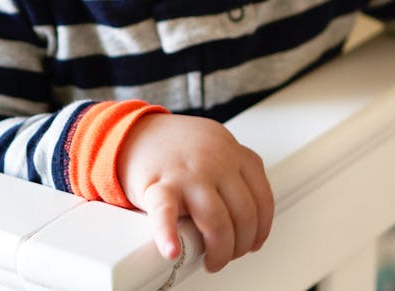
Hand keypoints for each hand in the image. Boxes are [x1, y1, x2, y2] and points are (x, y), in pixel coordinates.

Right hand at [116, 114, 272, 272]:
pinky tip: (172, 250)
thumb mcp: (215, 145)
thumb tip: (251, 214)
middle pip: (244, 214)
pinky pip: (165, 215)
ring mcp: (187, 174)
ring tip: (212, 261)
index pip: (262, 197)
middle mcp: (215, 161)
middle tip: (230, 254)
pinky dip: (168, 236)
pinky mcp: (158, 186)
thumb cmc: (175, 147)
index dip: (261, 228)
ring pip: (217, 221)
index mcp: (232, 153)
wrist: (132, 132)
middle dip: (240, 244)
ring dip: (219, 251)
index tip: (254, 242)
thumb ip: (235, 170)